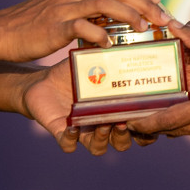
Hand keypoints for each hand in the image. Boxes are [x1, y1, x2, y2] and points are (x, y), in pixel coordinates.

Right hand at [0, 0, 169, 63]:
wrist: (1, 32)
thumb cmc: (35, 22)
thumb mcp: (65, 6)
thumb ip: (90, 5)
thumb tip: (119, 13)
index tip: (154, 0)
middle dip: (146, 1)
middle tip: (162, 18)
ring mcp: (64, 7)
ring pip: (106, 1)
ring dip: (130, 14)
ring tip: (144, 28)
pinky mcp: (55, 26)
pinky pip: (83, 26)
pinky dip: (100, 34)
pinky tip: (109, 45)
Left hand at [21, 58, 155, 155]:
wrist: (43, 80)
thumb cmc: (73, 72)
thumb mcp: (93, 63)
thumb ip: (109, 57)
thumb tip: (125, 41)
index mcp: (114, 110)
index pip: (136, 126)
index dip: (145, 129)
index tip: (147, 118)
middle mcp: (101, 124)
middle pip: (121, 142)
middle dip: (123, 137)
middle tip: (123, 122)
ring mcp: (82, 131)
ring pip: (98, 148)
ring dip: (102, 140)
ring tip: (102, 124)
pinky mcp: (61, 133)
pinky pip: (69, 145)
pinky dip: (72, 140)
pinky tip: (72, 127)